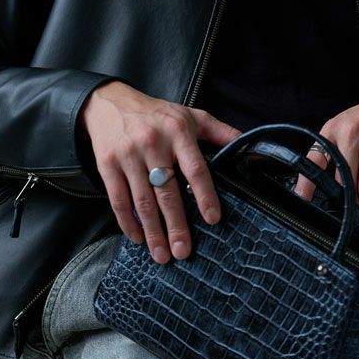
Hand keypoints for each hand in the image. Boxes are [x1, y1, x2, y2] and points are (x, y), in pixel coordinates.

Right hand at [78, 81, 240, 262]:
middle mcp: (152, 144)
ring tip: (162, 255)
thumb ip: (220, 133)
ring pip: (142, 201)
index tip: (213, 219)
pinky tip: (138, 238)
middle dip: (176, 226)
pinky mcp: (107, 165)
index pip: (195, 168)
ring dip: (153, 231)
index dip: (205, 195)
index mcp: (178, 132)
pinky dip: (128, 222)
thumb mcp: (191, 116)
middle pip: (167, 192)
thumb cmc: (157, 114)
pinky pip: (118, 199)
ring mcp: (128, 156)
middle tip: (184, 252)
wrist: (109, 103)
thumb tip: (250, 150)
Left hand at [293, 75, 358, 223]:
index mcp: (334, 129)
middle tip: (354, 216)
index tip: (303, 200)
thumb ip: (339, 149)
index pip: (315, 159)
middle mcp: (351, 134)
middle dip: (350, 203)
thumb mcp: (349, 124)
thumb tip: (334, 184)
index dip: (307, 183)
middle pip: (345, 180)